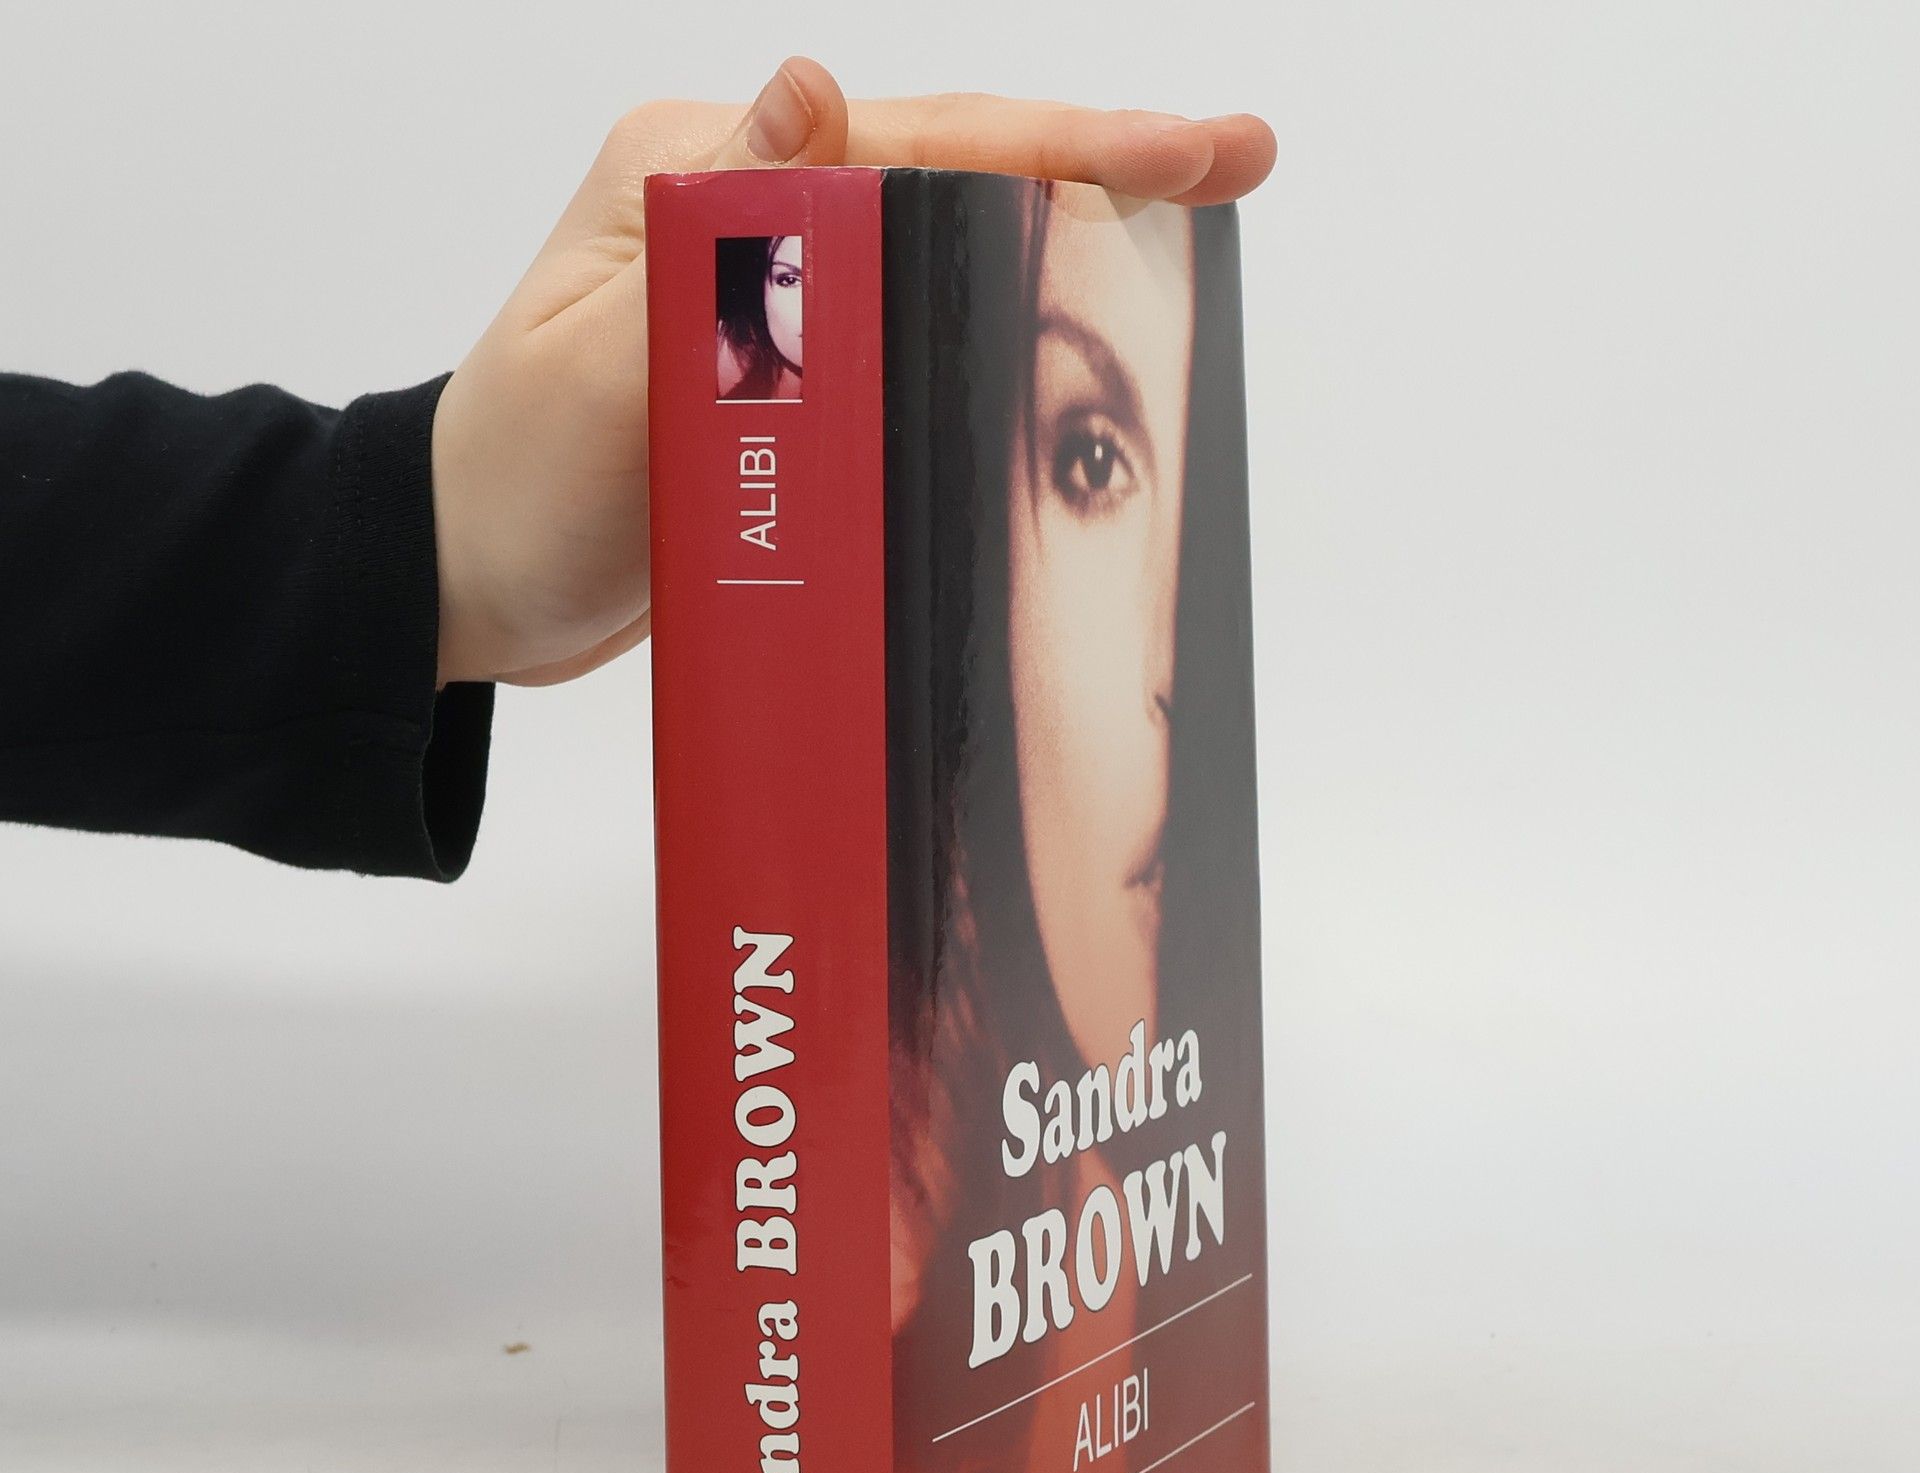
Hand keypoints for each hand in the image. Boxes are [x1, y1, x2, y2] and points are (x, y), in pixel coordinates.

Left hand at [431, 58, 1275, 687]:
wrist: (473, 582)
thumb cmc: (520, 485)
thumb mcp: (606, 361)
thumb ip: (715, 240)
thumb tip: (812, 93)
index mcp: (700, 177)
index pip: (910, 146)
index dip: (1061, 148)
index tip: (1193, 151)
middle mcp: (744, 217)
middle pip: (947, 176)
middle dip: (1092, 170)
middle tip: (1232, 168)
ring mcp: (766, 294)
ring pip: (939, 251)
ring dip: (1059, 240)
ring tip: (1187, 242)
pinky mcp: (782, 373)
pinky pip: (909, 334)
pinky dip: (993, 328)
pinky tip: (1070, 336)